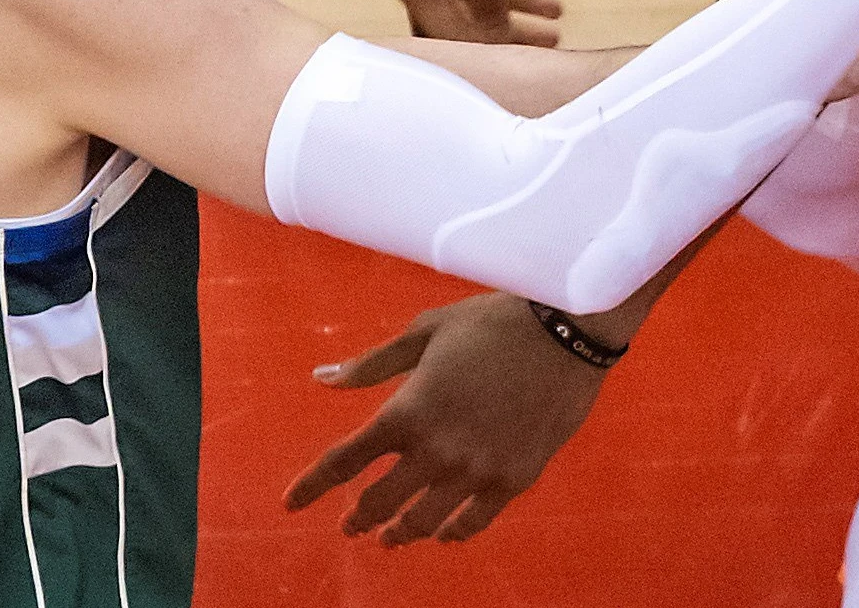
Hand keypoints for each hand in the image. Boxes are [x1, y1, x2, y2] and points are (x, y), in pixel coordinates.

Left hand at [283, 292, 607, 545]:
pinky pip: (475, 521)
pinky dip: (454, 532)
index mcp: (407, 410)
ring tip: (392, 537)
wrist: (567, 328)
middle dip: (358, 517)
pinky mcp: (513, 477)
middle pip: (379, 501)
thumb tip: (321, 379)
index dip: (311, 486)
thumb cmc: (493, 321)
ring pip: (423, 520)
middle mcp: (436, 449)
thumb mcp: (426, 331)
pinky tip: (445, 534)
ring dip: (401, 532)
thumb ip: (373, 364)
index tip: (291, 502)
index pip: (343, 462)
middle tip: (351, 526)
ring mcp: (476, 469)